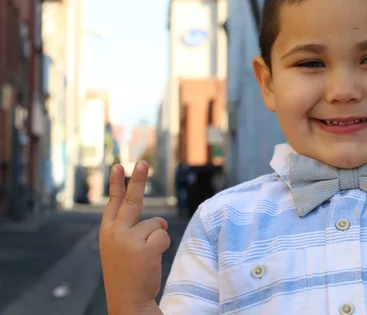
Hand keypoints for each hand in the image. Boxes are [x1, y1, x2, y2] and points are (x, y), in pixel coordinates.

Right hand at [99, 161, 170, 313]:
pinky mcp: (145, 247)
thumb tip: (161, 221)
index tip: (118, 165)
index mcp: (107, 232)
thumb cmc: (127, 273)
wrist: (127, 299)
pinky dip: (162, 245)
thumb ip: (131, 231)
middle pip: (132, 200)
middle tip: (143, 161)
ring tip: (145, 256)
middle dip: (138, 179)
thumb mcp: (119, 248)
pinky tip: (151, 259)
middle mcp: (116, 232)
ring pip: (156, 223)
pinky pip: (163, 234)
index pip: (113, 202)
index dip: (117, 183)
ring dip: (157, 237)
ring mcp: (129, 239)